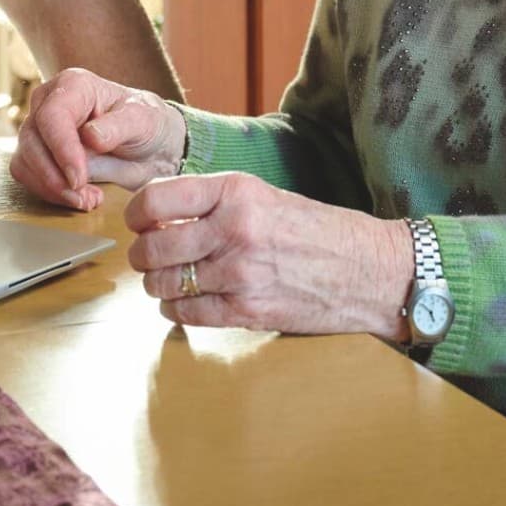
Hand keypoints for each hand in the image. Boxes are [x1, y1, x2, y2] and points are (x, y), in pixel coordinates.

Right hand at [9, 67, 186, 210]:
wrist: (149, 145)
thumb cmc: (145, 124)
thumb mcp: (143, 121)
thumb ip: (118, 126)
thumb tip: (90, 136)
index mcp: (74, 85)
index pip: (52, 115)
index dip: (62, 149)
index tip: (78, 178)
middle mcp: (49, 102)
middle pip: (31, 140)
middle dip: (54, 176)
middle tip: (85, 196)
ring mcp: (39, 128)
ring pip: (24, 161)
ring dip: (52, 188)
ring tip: (88, 198)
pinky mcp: (37, 153)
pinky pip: (27, 176)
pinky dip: (49, 193)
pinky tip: (79, 197)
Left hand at [126, 172, 414, 338]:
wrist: (369, 270)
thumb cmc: (317, 230)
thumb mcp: (265, 195)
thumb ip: (216, 202)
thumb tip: (160, 213)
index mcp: (236, 191)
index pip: (157, 199)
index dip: (135, 214)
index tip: (136, 222)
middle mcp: (234, 229)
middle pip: (154, 247)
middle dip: (141, 256)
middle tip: (145, 257)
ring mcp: (240, 273)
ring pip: (166, 283)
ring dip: (156, 285)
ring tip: (165, 281)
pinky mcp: (248, 310)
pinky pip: (189, 314)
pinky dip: (176, 311)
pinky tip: (182, 304)